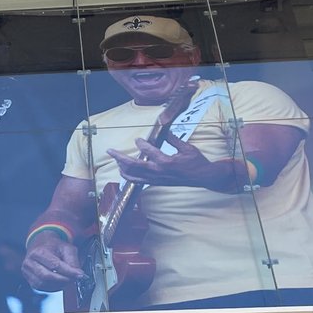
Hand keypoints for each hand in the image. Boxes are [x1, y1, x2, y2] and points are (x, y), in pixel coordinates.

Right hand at [22, 235, 84, 290]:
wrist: (40, 244)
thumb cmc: (53, 246)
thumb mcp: (66, 247)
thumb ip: (73, 260)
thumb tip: (78, 274)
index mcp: (38, 252)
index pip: (54, 265)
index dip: (68, 272)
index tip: (79, 275)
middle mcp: (30, 262)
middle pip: (47, 276)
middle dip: (63, 280)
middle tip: (74, 279)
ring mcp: (27, 271)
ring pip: (44, 284)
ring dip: (58, 285)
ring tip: (67, 280)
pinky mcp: (28, 279)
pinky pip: (41, 287)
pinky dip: (52, 287)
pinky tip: (59, 282)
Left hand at [108, 136, 241, 191]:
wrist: (202, 177)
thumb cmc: (196, 161)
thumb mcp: (187, 147)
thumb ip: (173, 139)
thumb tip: (165, 130)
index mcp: (167, 162)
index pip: (149, 152)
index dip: (142, 145)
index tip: (137, 140)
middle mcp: (160, 172)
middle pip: (134, 166)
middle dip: (120, 158)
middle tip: (110, 151)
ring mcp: (157, 179)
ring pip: (134, 176)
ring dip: (122, 168)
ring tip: (115, 160)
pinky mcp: (157, 183)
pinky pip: (139, 181)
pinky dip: (129, 177)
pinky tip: (124, 172)